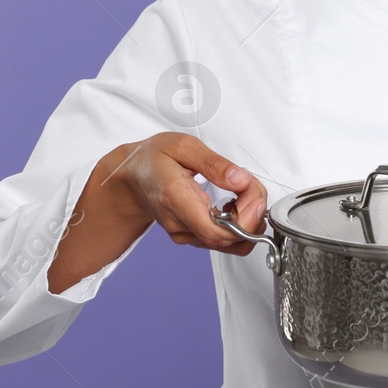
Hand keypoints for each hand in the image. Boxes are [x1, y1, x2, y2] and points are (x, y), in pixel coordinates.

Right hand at [92, 132, 268, 255]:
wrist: (131, 177)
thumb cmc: (153, 160)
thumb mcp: (183, 147)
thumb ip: (214, 164)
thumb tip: (241, 180)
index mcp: (175, 199)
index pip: (215, 232)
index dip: (244, 221)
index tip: (255, 197)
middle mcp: (180, 224)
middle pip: (228, 239)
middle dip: (252, 215)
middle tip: (252, 186)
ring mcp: (185, 234)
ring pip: (230, 241)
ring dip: (248, 218)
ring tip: (244, 190)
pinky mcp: (192, 236)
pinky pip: (223, 239)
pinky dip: (239, 223)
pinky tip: (235, 201)